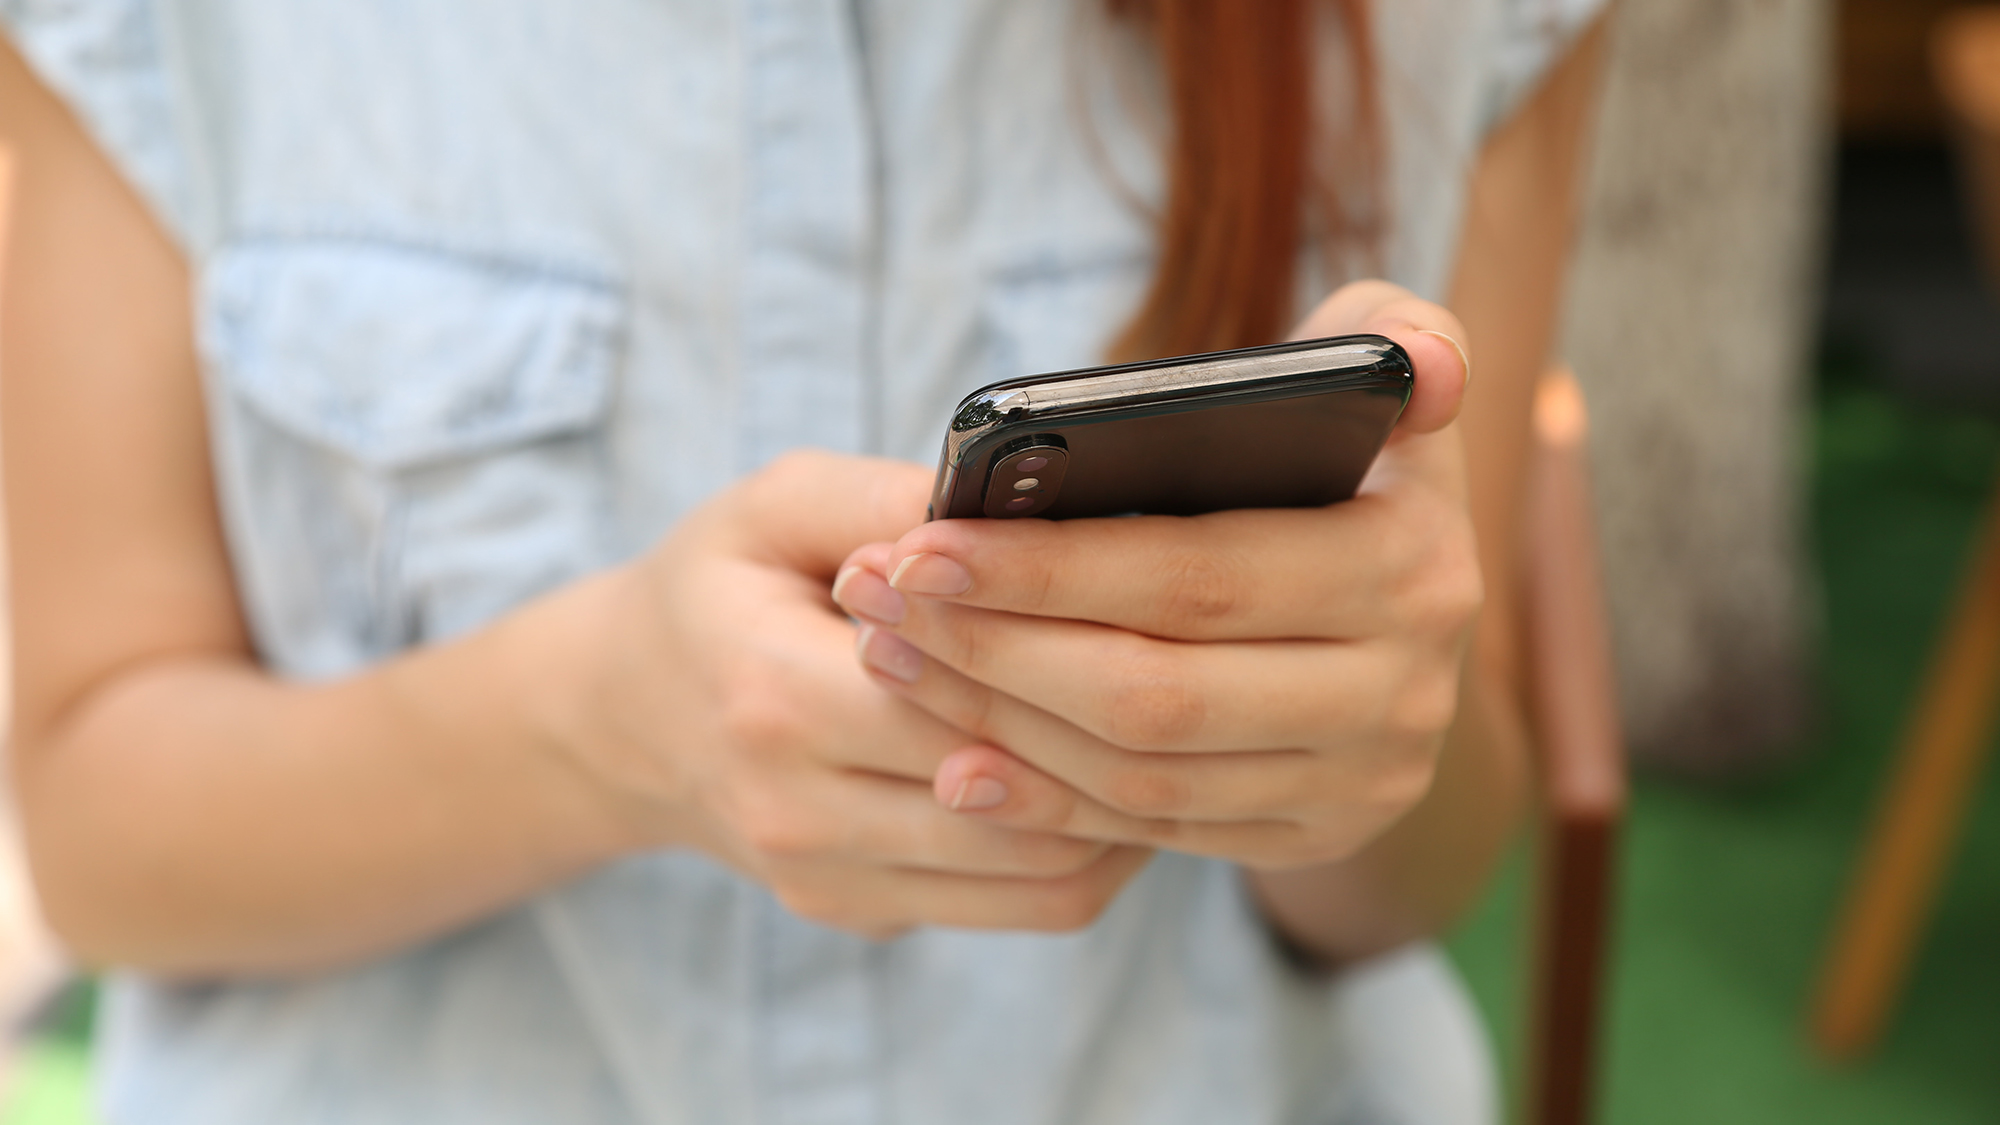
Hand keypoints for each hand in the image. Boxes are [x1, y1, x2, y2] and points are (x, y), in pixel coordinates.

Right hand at [548, 452, 1150, 937]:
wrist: (626, 716)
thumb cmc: (719, 588)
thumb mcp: (776, 505)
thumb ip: (889, 498)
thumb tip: (1025, 508)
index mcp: (774, 695)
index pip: (966, 700)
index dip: (1070, 658)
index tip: (1156, 607)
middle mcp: (798, 812)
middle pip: (1022, 799)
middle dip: (1122, 738)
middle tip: (1202, 672)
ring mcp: (830, 881)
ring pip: (1043, 877)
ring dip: (1129, 809)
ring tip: (1179, 730)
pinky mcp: (862, 914)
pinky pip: (1020, 907)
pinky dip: (1091, 849)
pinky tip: (1122, 780)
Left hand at [829, 282, 1479, 869]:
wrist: (1403, 613)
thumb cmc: (1349, 462)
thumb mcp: (1383, 382)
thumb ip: (1391, 331)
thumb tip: (1416, 362)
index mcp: (1412, 566)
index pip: (1198, 577)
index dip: (1048, 568)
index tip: (920, 543)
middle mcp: (1403, 692)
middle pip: (1155, 692)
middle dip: (995, 649)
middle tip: (877, 599)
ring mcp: (1363, 780)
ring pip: (1143, 772)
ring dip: (999, 723)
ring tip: (892, 656)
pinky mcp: (1312, 836)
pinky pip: (1156, 831)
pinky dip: (1047, 800)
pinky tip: (956, 760)